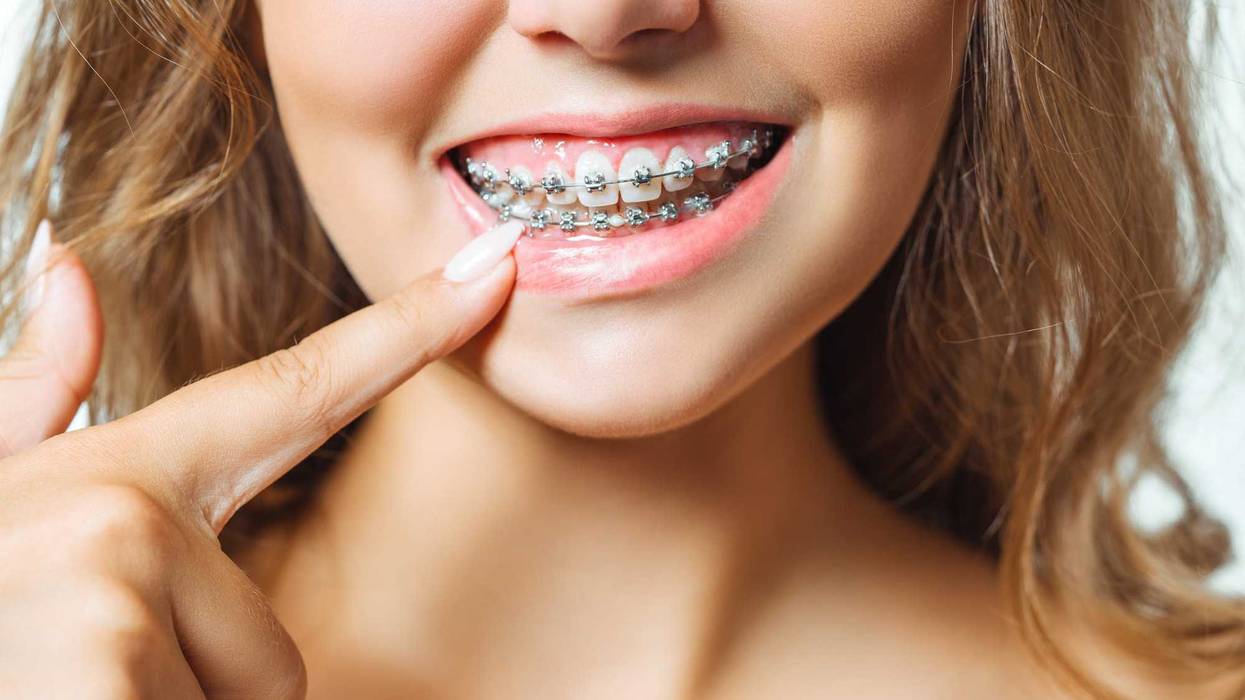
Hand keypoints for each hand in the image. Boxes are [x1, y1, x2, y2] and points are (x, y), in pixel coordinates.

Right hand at [0, 220, 521, 697]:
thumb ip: (31, 400)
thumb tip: (63, 259)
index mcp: (117, 476)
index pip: (295, 388)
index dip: (409, 329)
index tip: (494, 268)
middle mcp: (119, 518)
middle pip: (275, 655)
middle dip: (202, 695)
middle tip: (96, 676)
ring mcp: (110, 594)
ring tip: (83, 686)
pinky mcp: (104, 668)